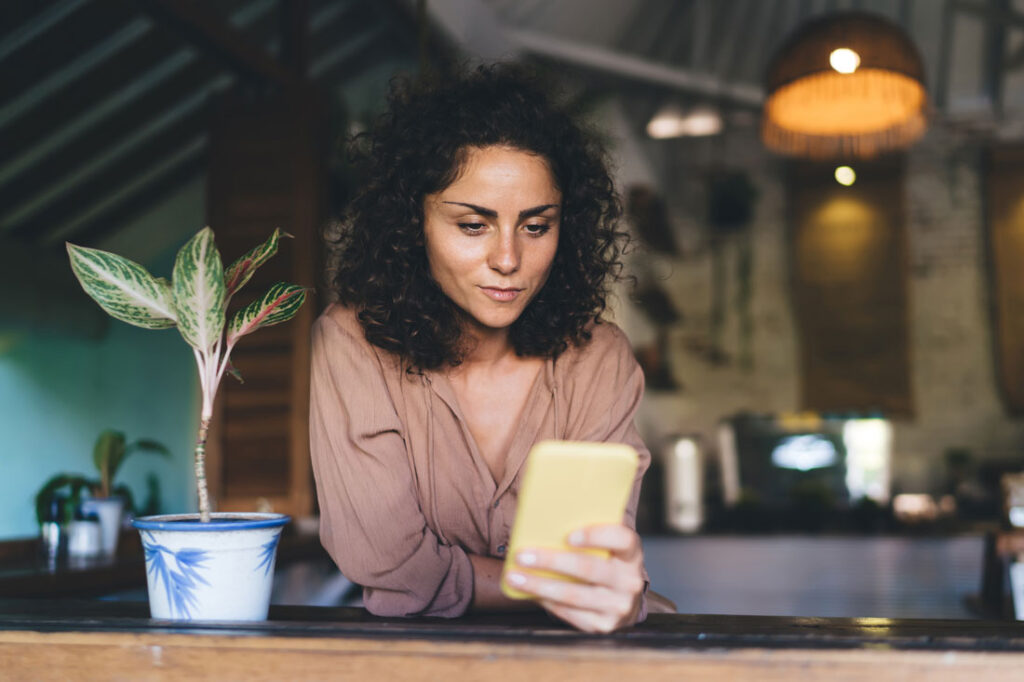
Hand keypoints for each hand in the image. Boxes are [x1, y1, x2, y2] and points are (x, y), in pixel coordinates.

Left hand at [504, 524, 644, 632]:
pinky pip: (570, 613)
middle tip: (522, 555)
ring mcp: (619, 606)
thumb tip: (545, 519)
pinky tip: (528, 592)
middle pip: (588, 568)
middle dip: (551, 561)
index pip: (621, 539)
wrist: (622, 599)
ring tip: (514, 577)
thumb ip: (585, 530)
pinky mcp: (604, 625)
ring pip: (573, 595)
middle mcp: (630, 581)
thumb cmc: (604, 561)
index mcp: (632, 553)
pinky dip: (546, 601)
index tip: (568, 535)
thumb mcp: (605, 545)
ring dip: (539, 585)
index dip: (595, 536)